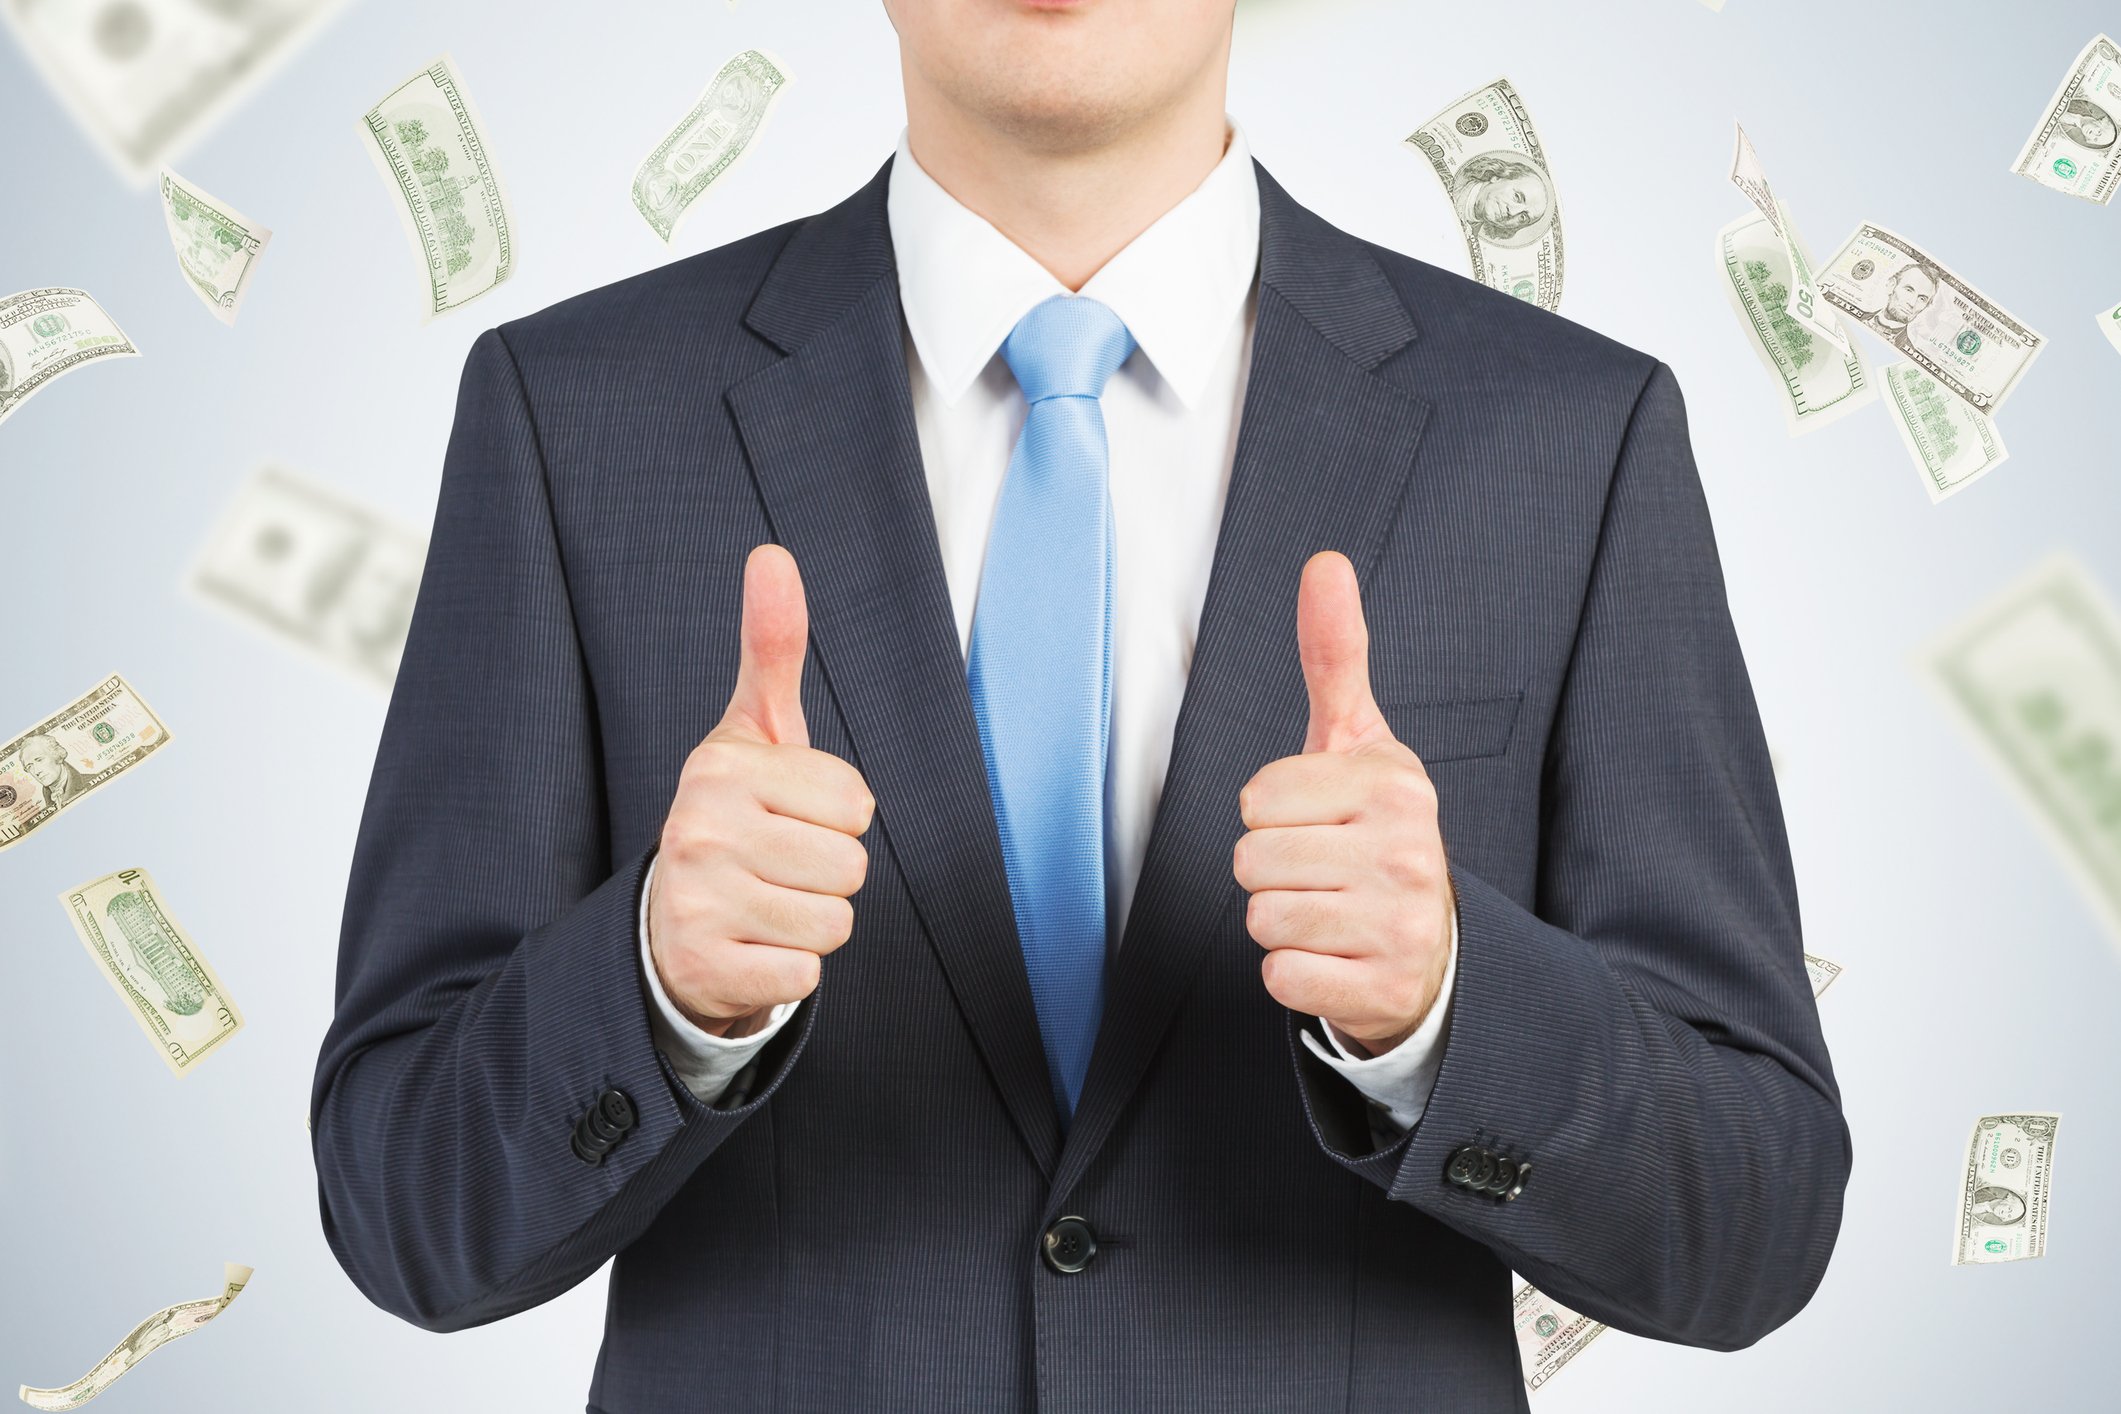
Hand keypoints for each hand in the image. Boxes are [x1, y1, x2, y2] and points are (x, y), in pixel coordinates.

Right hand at [649, 544, 874, 1038]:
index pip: (856, 802)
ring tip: (767, 904)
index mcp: (721, 768)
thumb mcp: (754, 730)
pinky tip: (752, 946)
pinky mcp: (706, 967)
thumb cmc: (735, 815)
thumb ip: (773, 646)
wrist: (672, 921)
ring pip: (835, 922)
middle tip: (779, 866)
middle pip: (851, 866)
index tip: (791, 815)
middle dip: (830, 873)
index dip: (839, 815)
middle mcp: (698, 830)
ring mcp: (697, 902)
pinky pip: (807, 974)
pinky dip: (791, 970)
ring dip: (813, 922)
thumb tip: (773, 554)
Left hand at [1233, 550, 1453, 1057]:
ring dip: (1280, 922)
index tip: (1314, 820)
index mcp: (1395, 785)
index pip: (1256, 798)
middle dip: (1270, 870)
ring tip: (1327, 911)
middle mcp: (1409, 853)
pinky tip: (1333, 957)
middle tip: (1319, 871)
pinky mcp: (1382, 991)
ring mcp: (1400, 927)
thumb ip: (1335, 654)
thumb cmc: (1375, 833)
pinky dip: (1293, 974)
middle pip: (1252, 860)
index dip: (1268, 813)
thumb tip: (1324, 562)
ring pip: (1262, 919)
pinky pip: (1281, 977)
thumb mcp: (1359, 742)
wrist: (1433, 948)